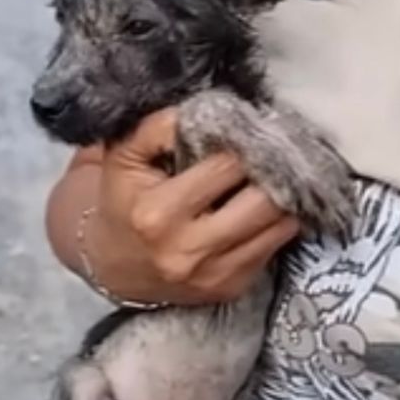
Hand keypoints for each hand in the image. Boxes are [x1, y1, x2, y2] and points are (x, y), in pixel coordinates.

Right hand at [87, 108, 299, 304]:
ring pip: (281, 224)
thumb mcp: (123, 157)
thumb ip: (156, 128)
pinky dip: (276, 223)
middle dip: (273, 171)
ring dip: (284, 196)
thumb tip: (204, 111)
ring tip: (274, 177)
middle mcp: (188, 249)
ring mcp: (213, 274)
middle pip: (264, 201)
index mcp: (158, 213)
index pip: (227, 166)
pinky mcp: (231, 288)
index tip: (247, 130)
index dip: (243, 142)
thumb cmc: (124, 201)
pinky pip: (276, 246)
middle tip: (272, 152)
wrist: (115, 266)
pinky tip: (262, 207)